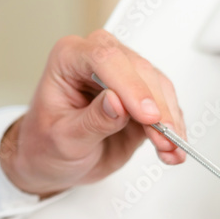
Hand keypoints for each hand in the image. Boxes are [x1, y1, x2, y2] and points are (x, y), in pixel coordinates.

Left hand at [0, 30, 186, 198]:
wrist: (50, 161)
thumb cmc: (45, 144)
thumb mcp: (63, 139)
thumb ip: (92, 121)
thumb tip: (117, 103)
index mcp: (69, 59)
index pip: (104, 57)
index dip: (129, 84)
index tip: (146, 115)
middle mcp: (98, 61)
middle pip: (138, 69)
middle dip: (156, 106)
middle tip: (164, 137)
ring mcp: (122, 77)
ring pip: (158, 86)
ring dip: (169, 119)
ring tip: (170, 148)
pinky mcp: (140, 98)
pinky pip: (165, 105)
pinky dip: (173, 128)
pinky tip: (173, 147)